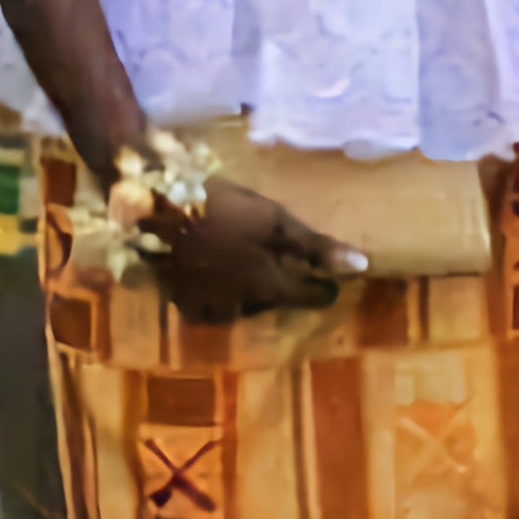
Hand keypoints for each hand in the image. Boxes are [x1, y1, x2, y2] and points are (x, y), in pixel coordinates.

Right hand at [150, 180, 367, 325]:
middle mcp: (246, 308)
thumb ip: (317, 248)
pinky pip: (219, 304)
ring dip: (256, 287)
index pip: (314, 297)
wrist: (156, 210)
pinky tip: (222, 266)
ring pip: (250, 304)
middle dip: (288, 285)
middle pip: (281, 301)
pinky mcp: (187, 305)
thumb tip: (363, 267)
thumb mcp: (276, 220)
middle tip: (289, 262)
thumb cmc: (224, 209)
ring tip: (253, 259)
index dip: (324, 285)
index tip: (331, 277)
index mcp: (272, 286)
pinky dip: (226, 289)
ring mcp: (214, 309)